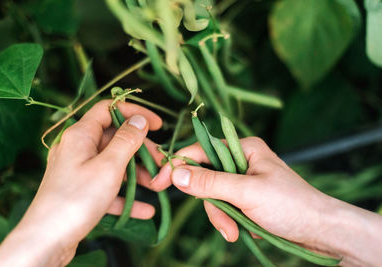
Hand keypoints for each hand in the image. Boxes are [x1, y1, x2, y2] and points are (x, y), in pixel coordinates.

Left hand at [0, 100, 161, 265]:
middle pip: (115, 139)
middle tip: (160, 162)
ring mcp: (78, 170)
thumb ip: (127, 140)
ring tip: (157, 186)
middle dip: (141, 150)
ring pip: (113, 164)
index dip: (134, 112)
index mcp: (80, 135)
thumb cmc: (76, 199)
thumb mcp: (109, 166)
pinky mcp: (80, 191)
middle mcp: (77, 148)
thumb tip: (139, 120)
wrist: (47, 240)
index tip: (157, 124)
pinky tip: (145, 209)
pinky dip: (125, 196)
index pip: (109, 109)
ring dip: (137, 174)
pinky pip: (107, 187)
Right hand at [151, 137, 381, 265]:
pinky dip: (228, 221)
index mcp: (243, 147)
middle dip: (210, 203)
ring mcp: (243, 180)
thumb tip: (176, 173)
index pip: (200, 150)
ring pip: (213, 196)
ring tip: (235, 232)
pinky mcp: (246, 198)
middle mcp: (241, 160)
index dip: (178, 165)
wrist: (320, 230)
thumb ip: (210, 182)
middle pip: (205, 177)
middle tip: (222, 223)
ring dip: (221, 217)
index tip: (158, 182)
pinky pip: (224, 207)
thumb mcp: (247, 192)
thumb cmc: (290, 204)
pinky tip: (240, 231)